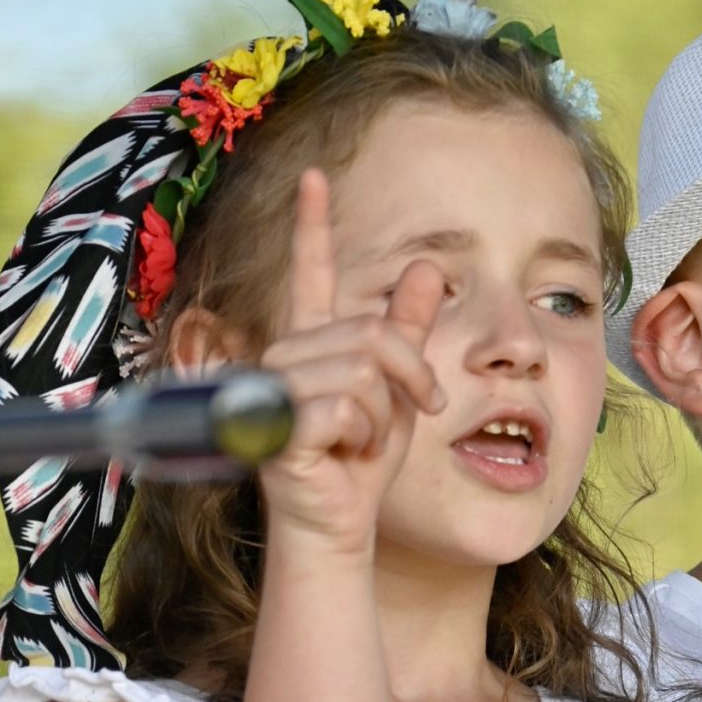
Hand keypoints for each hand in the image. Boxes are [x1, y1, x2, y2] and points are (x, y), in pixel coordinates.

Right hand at [255, 168, 445, 550]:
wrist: (339, 525)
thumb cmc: (362, 462)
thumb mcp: (399, 391)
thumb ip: (409, 331)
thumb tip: (427, 267)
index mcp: (312, 343)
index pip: (313, 276)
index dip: (312, 227)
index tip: (313, 176)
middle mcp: (285, 356)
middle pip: (371, 334)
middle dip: (410, 374)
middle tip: (417, 410)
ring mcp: (273, 390)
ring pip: (361, 372)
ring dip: (383, 415)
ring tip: (365, 442)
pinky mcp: (275, 425)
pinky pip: (345, 407)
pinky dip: (364, 436)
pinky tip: (348, 455)